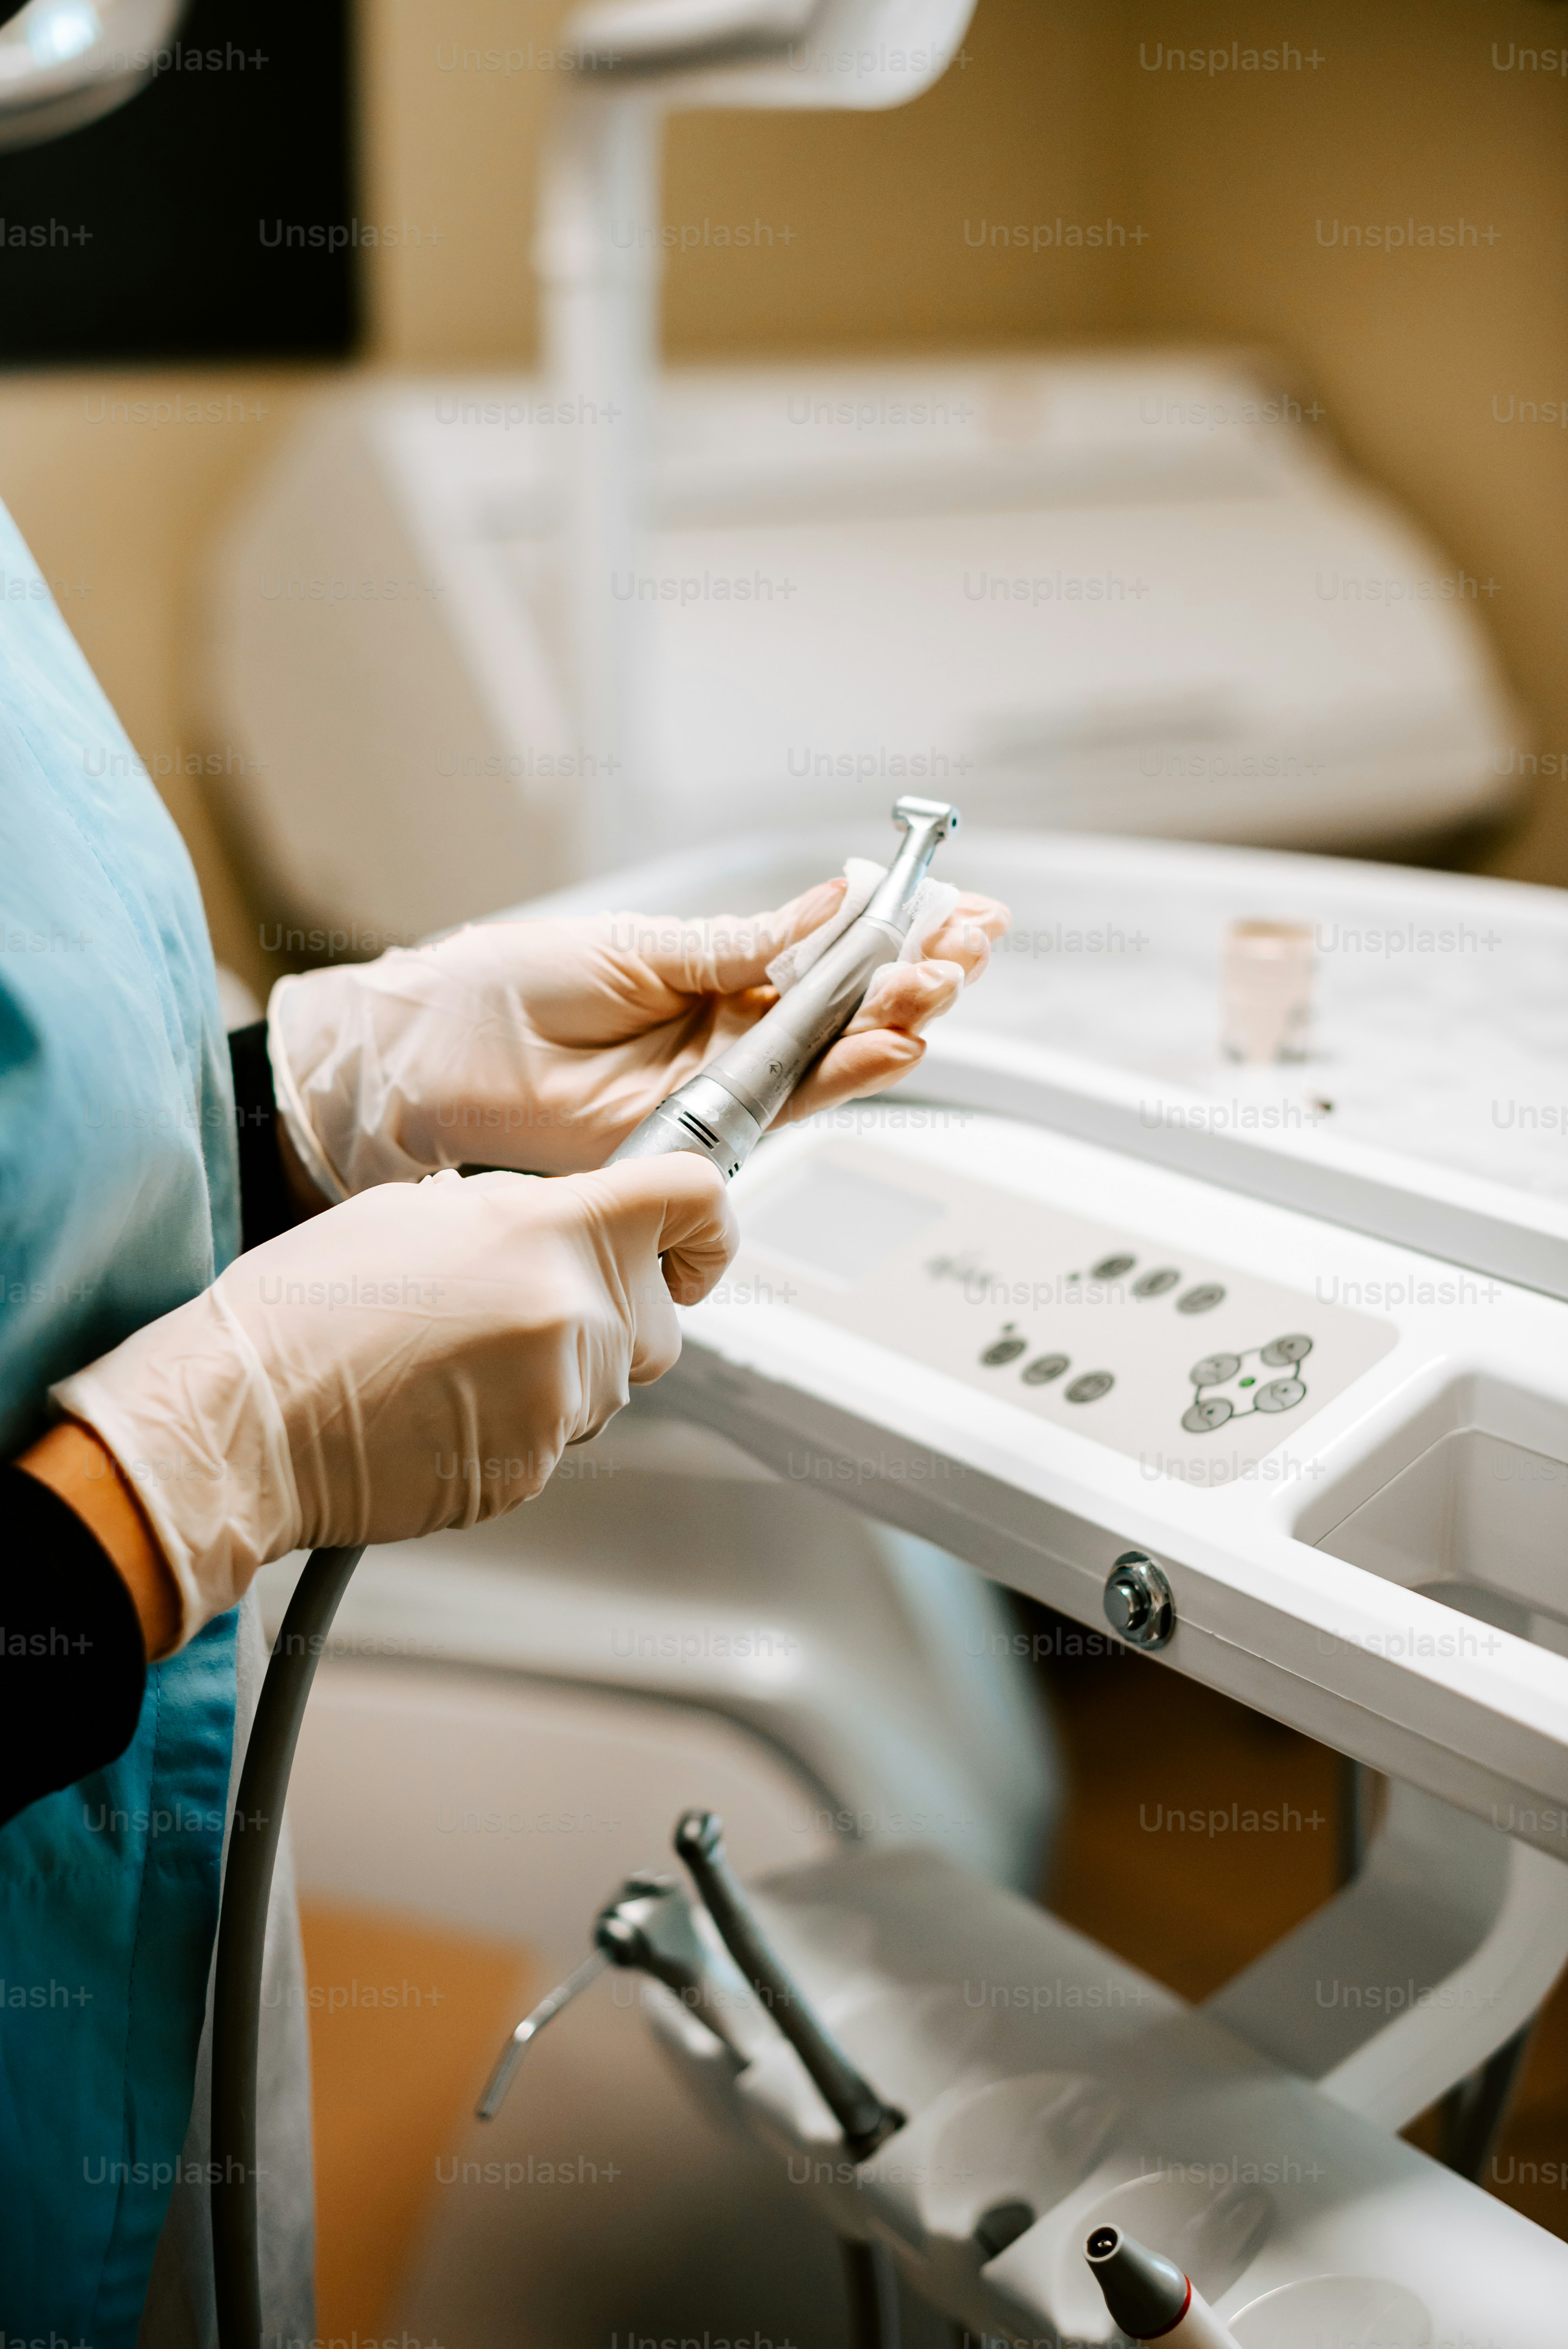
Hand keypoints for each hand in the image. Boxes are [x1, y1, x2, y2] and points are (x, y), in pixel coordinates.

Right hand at [48, 1156, 733, 1646]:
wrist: (242, 1420)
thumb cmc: (301, 1314)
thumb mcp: (414, 1212)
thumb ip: (517, 1217)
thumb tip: (561, 1225)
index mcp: (545, 1229)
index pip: (692, 1200)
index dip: (710, 1225)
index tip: (700, 1246)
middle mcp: (569, 1311)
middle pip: (657, 1318)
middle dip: (609, 1318)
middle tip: (514, 1316)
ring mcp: (556, 1398)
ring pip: (606, 1386)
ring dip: (554, 1376)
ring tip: (452, 1364)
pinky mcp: (532, 1470)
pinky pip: (558, 1442)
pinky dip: (517, 1428)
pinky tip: (441, 1410)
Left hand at [269, 880, 1010, 1194]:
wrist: (432, 1058)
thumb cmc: (505, 990)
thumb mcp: (635, 946)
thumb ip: (739, 943)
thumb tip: (828, 905)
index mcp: (715, 968)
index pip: (827, 949)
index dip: (897, 929)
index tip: (955, 903)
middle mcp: (729, 1027)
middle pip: (849, 1005)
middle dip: (917, 973)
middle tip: (965, 945)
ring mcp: (721, 1080)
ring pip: (834, 1056)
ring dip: (896, 1022)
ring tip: (941, 987)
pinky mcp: (702, 1127)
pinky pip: (788, 1103)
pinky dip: (844, 1075)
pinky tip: (890, 1045)